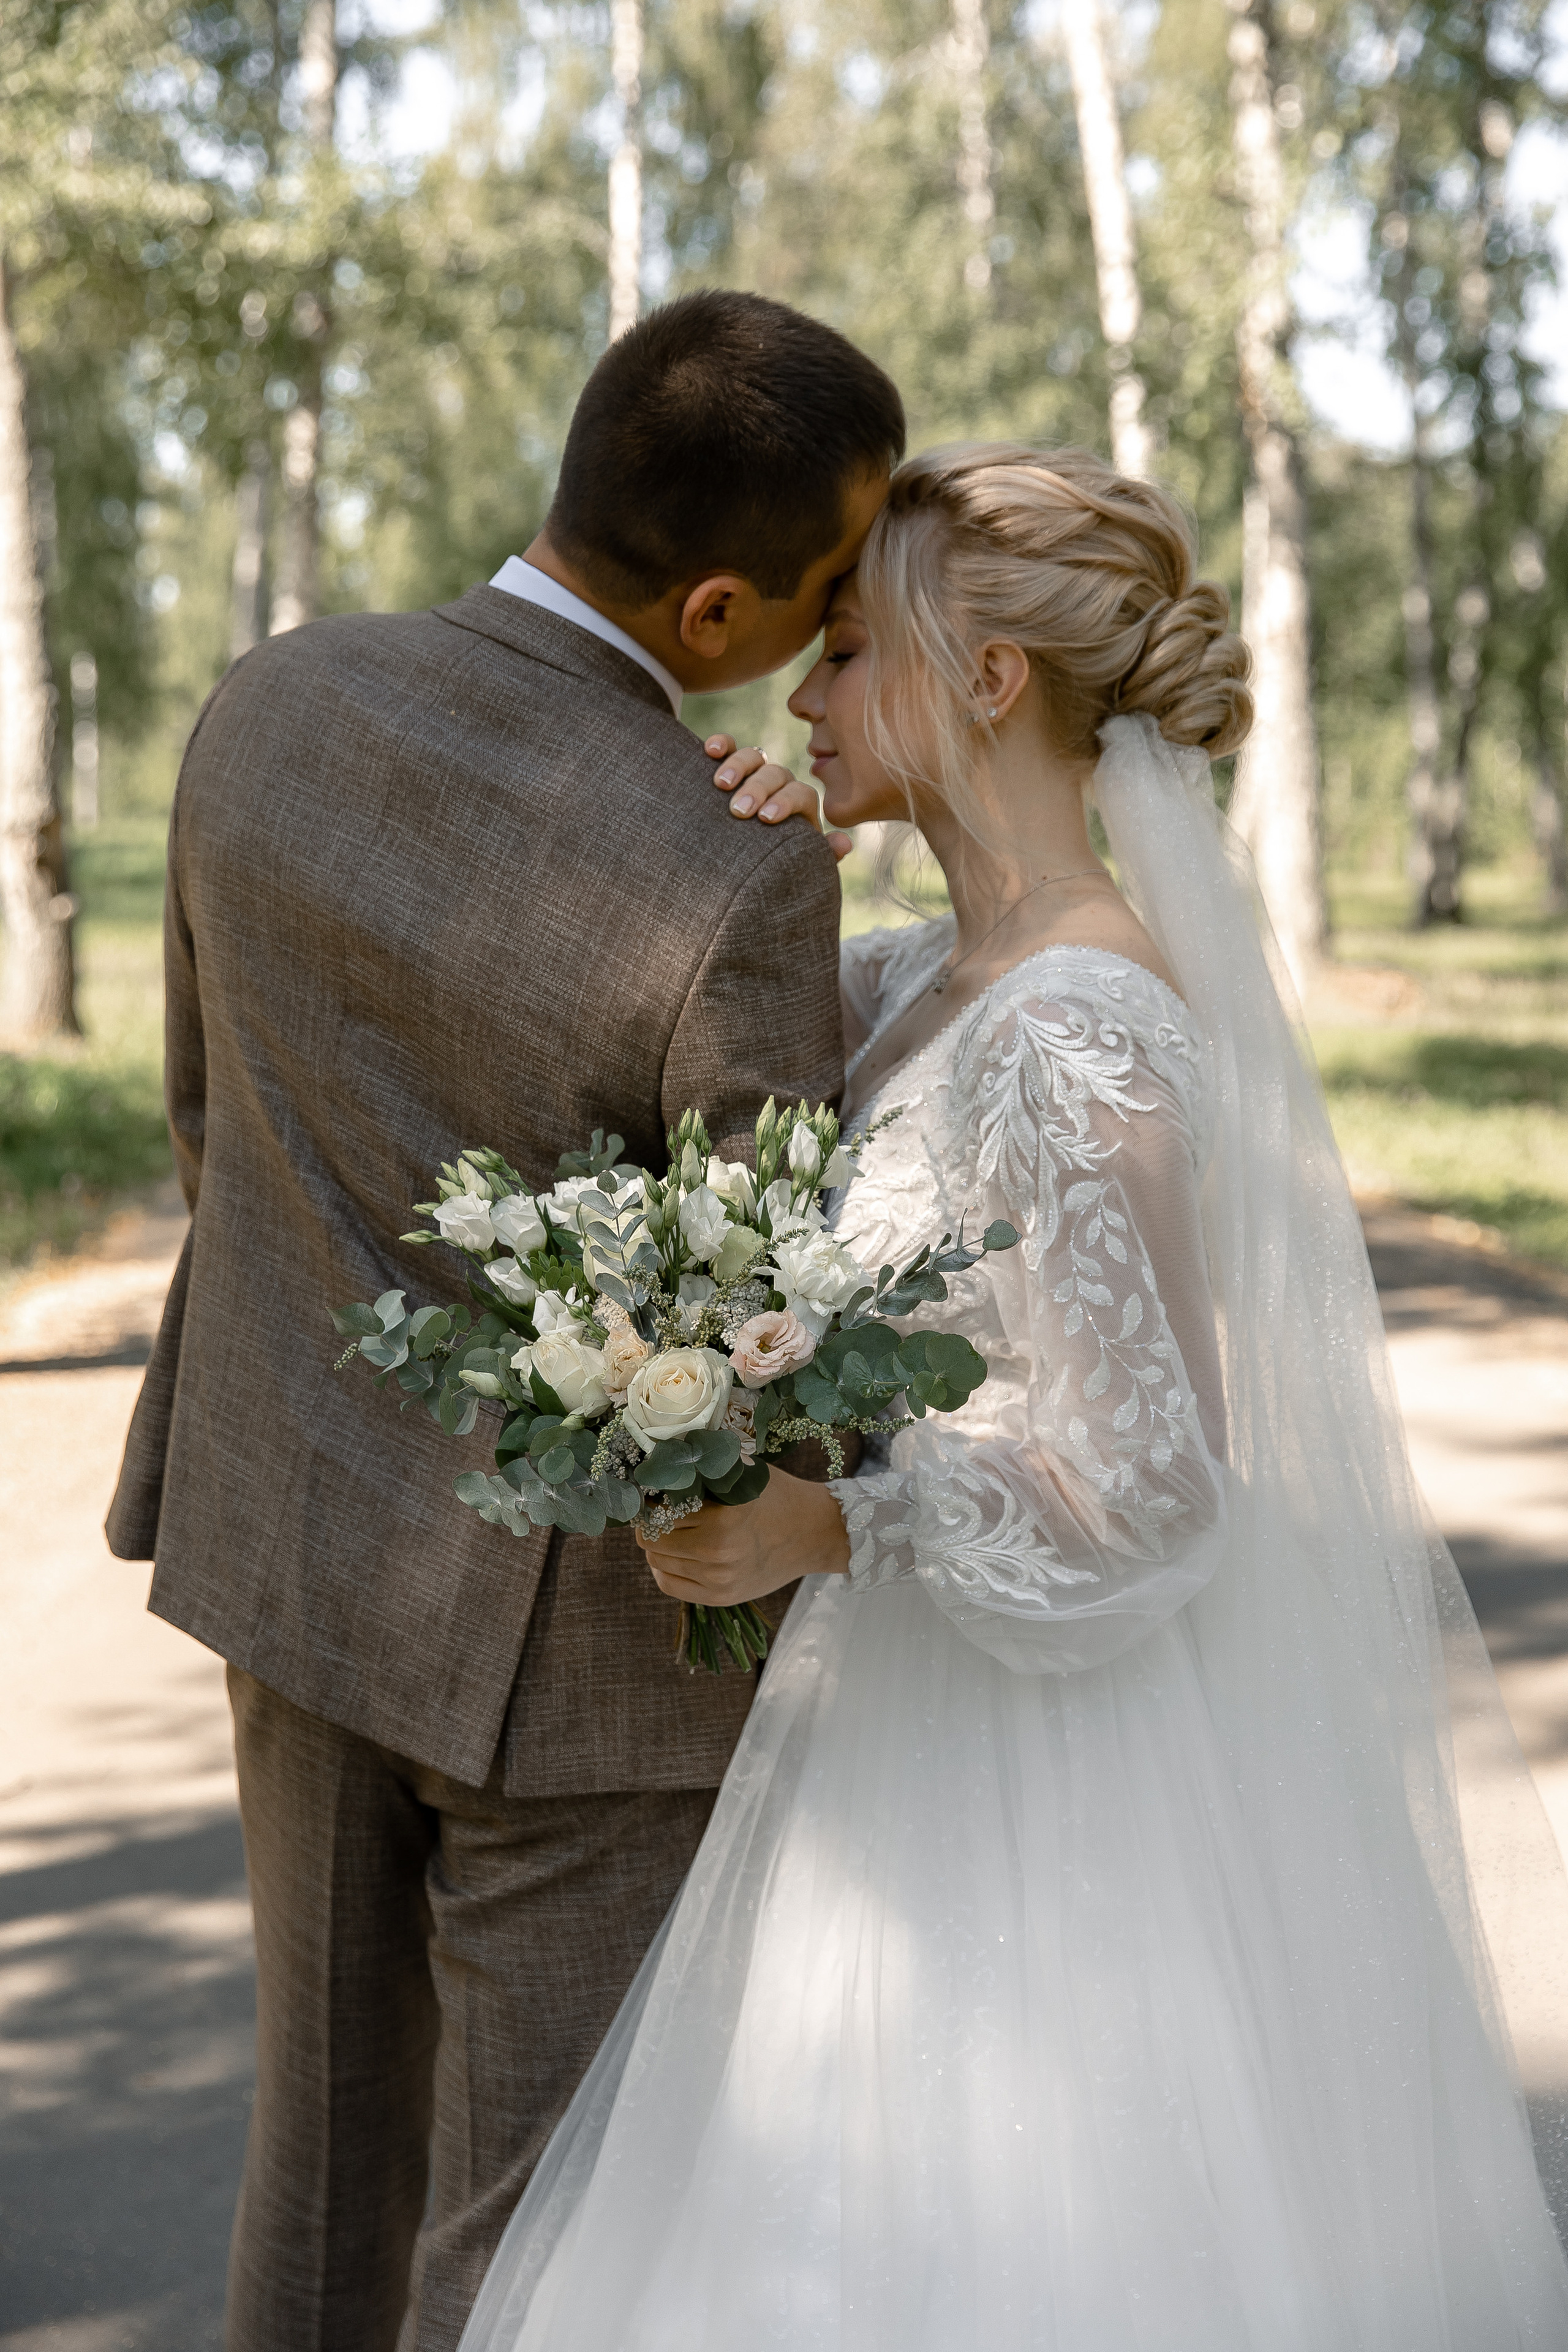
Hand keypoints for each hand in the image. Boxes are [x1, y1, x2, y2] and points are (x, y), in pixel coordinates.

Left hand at [635, 1466, 850, 1605]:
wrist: (813, 1533)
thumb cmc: (775, 1496)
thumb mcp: (743, 1473)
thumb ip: (705, 1468)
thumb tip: (662, 1462)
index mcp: (723, 1517)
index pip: (659, 1513)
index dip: (650, 1501)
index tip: (652, 1495)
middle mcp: (719, 1551)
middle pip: (652, 1540)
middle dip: (650, 1524)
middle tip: (657, 1513)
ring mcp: (720, 1579)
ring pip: (657, 1563)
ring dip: (658, 1546)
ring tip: (670, 1532)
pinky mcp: (722, 1597)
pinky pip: (670, 1585)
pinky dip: (663, 1569)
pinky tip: (673, 1555)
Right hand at [705, 733, 853, 862]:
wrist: (745, 868)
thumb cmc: (773, 864)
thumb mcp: (798, 862)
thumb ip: (822, 854)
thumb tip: (843, 844)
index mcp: (799, 805)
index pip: (799, 793)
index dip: (785, 802)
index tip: (765, 818)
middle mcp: (779, 785)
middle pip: (775, 774)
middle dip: (757, 790)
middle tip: (739, 810)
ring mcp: (754, 774)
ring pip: (753, 757)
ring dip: (738, 766)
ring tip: (721, 784)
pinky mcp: (729, 768)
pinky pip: (728, 749)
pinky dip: (721, 744)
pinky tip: (710, 750)